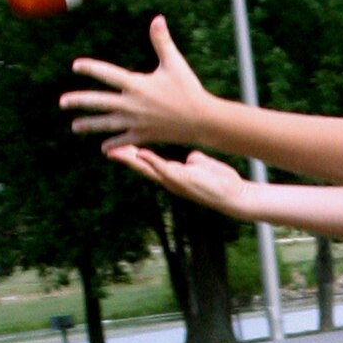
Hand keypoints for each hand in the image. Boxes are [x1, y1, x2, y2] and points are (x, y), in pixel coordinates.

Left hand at [63, 16, 221, 151]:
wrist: (202, 120)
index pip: (107, 74)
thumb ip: (162, 42)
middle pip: (99, 102)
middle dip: (79, 102)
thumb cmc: (188, 89)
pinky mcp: (144, 135)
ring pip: (107, 124)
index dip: (90, 68)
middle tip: (62, 102)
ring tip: (74, 127)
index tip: (76, 66)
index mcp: (137, 84)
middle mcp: (132, 104)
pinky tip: (103, 148)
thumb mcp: (175, 63)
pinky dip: (113, 144)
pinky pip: (124, 140)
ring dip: (89, 125)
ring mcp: (136, 122)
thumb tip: (157, 19)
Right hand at [106, 145, 252, 215]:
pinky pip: (162, 169)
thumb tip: (189, 156)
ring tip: (115, 151)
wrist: (235, 195)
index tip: (120, 146)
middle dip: (125, 159)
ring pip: (147, 169)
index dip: (134, 155)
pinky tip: (140, 153)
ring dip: (131, 160)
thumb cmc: (221, 181)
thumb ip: (193, 160)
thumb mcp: (203, 166)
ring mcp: (175, 181)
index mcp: (174, 175)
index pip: (149, 163)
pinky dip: (151, 161)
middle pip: (142, 168)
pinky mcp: (181, 180)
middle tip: (108, 150)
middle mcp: (171, 180)